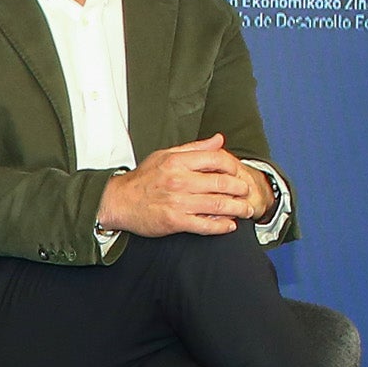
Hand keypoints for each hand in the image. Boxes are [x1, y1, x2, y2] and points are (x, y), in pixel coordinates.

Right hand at [97, 135, 263, 237]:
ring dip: (237, 208)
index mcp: (178, 161)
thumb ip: (194, 148)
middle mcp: (180, 180)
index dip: (233, 166)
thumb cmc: (143, 179)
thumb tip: (219, 140)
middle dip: (240, 189)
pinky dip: (221, 226)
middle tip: (248, 193)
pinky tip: (230, 226)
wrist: (119, 202)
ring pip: (217, 204)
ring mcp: (178, 202)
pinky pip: (204, 224)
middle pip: (221, 182)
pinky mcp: (175, 221)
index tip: (238, 172)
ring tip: (247, 210)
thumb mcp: (165, 155)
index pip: (216, 159)